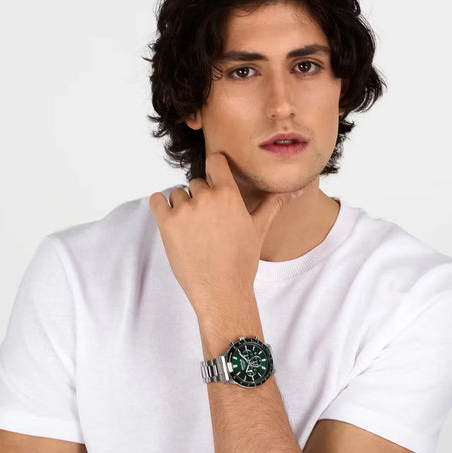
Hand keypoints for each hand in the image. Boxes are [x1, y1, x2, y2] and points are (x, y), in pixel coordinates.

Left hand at [149, 152, 302, 319]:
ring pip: (178, 193)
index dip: (214, 169)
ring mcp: (185, 210)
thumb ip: (272, 204)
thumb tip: (294, 190)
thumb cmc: (242, 262)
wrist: (222, 292)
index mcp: (229, 195)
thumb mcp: (259, 229)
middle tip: (208, 222)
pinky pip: (157, 201)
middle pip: (196, 182)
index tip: (214, 180)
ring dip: (182, 205)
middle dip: (200, 197)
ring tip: (193, 229)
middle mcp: (207, 197)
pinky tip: (173, 222)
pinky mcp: (167, 224)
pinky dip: (161, 207)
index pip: (215, 161)